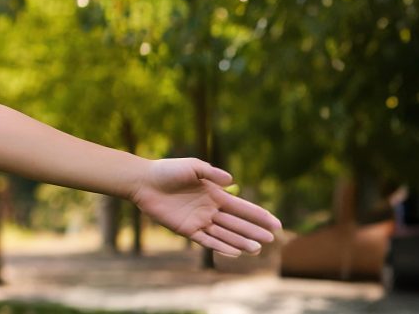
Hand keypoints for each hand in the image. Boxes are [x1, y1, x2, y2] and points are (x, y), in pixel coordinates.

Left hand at [129, 157, 282, 256]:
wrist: (143, 181)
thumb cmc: (167, 170)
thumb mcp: (192, 166)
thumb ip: (211, 173)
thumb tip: (231, 181)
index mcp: (214, 194)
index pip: (241, 207)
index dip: (258, 215)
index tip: (275, 223)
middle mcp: (209, 209)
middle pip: (236, 223)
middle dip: (253, 231)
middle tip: (270, 239)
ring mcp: (198, 220)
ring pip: (224, 234)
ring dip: (240, 241)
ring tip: (257, 249)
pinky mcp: (186, 229)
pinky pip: (206, 240)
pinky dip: (220, 246)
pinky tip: (234, 252)